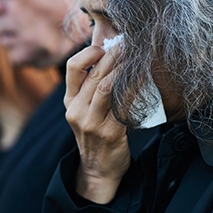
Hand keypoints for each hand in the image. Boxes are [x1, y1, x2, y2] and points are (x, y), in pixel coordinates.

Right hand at [65, 46, 129, 203]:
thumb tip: (110, 57)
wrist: (98, 170)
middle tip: (129, 43)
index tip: (106, 46)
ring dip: (123, 70)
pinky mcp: (110, 133)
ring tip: (136, 57)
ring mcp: (91, 123)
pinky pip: (123, 106)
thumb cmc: (95, 136)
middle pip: (94, 75)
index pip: (72, 68)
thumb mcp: (84, 112)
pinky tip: (143, 80)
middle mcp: (76, 111)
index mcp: (69, 102)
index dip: (89, 53)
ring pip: (106, 88)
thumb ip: (90, 89)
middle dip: (113, 56)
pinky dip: (134, 90)